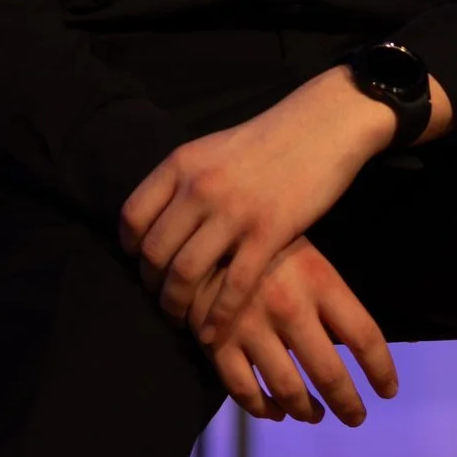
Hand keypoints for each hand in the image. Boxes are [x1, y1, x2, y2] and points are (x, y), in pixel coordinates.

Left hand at [120, 68, 395, 342]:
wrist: (325, 123)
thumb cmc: (271, 139)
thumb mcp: (214, 149)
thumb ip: (185, 180)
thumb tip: (159, 218)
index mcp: (182, 163)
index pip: (133, 217)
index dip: (131, 249)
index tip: (141, 265)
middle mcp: (200, 187)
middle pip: (155, 252)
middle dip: (152, 286)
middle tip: (161, 300)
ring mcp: (234, 211)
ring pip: (185, 273)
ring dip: (176, 306)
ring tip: (180, 320)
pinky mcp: (269, 232)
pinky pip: (232, 286)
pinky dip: (216, 316)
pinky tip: (211, 332)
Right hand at [205, 237, 398, 425]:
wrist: (208, 234)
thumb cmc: (270, 247)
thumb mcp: (309, 257)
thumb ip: (332, 300)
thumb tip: (360, 350)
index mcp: (319, 279)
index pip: (364, 336)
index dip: (381, 371)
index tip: (388, 391)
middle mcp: (288, 306)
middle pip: (329, 374)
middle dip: (348, 404)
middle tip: (356, 417)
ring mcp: (251, 326)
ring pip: (287, 390)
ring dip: (307, 411)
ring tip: (316, 415)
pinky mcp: (217, 342)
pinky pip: (244, 391)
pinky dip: (263, 409)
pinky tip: (276, 411)